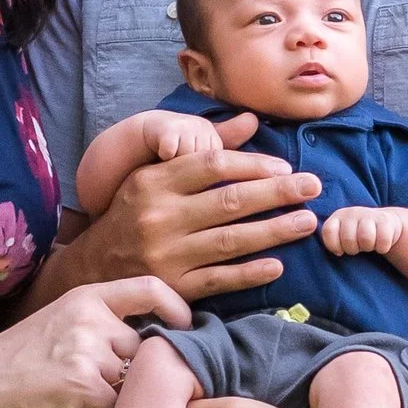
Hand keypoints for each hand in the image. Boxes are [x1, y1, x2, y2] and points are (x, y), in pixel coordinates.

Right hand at [0, 277, 188, 407]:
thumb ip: (100, 323)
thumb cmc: (19, 355)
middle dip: (130, 375)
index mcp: (88, 296)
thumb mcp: (61, 319)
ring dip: (115, 401)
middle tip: (105, 390)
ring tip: (84, 404)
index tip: (183, 328)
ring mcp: (89, 351)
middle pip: (141, 349)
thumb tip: (147, 342)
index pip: (150, 287)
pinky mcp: (84, 385)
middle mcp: (92, 318)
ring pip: (130, 383)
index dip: (175, 308)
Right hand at [68, 116, 321, 302]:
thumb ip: (203, 150)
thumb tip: (251, 120)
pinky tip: (278, 265)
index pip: (212, 165)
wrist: (93, 267)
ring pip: (230, 241)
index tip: (286, 168)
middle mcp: (160, 217)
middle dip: (277, 193)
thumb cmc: (134, 213)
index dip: (254, 165)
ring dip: (274, 231)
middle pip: (229, 202)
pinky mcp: (173, 287)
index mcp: (155, 182)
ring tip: (307, 222)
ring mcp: (167, 255)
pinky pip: (219, 279)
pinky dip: (249, 274)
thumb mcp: (154, 174)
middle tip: (313, 187)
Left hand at [320, 203, 404, 257]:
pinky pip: (383, 242)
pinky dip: (382, 247)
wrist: (383, 225)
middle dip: (353, 249)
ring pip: (366, 240)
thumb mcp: (337, 238)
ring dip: (368, 247)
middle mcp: (350, 213)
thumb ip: (322, 243)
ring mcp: (369, 214)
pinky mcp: (387, 219)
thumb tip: (293, 260)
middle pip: (348, 240)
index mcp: (335, 218)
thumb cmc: (354, 237)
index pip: (328, 232)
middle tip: (357, 246)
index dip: (334, 246)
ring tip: (368, 244)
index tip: (339, 251)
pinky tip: (381, 243)